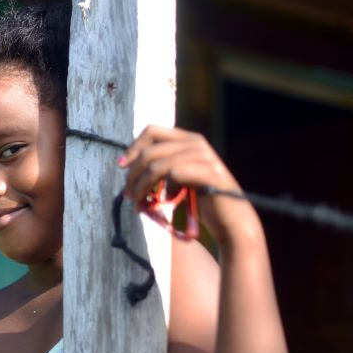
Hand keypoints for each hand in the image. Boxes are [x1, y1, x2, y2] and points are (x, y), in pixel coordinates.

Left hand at [117, 125, 259, 245]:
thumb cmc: (203, 200)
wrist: (231, 221)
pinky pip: (175, 173)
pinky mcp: (211, 174)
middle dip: (133, 174)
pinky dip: (159, 189)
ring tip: (137, 202)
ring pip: (158, 164)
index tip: (121, 166)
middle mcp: (197, 143)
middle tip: (128, 194)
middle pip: (151, 151)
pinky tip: (157, 204)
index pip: (152, 131)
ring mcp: (206, 157)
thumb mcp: (179, 178)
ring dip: (142, 185)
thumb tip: (129, 167)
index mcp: (189, 139)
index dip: (133, 147)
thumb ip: (162, 167)